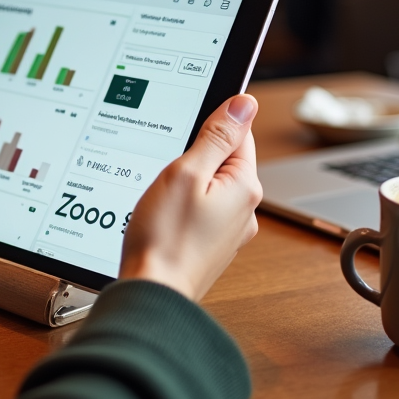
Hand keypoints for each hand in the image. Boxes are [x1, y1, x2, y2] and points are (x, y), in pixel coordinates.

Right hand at [119, 94, 261, 301]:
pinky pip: (200, 210)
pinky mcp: (211, 244)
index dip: (208, 126)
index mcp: (245, 187)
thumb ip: (217, 136)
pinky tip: (163, 218)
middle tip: (166, 173)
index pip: (239, 133)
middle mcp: (245, 210)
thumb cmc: (165, 238)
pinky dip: (181, 207)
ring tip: (162, 200)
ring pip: (208, 186)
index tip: (184, 136)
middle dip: (192, 158)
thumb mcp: (186, 172)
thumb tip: (244, 104)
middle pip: (222, 160)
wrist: (153, 294)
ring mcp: (229, 230)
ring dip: (184, 184)